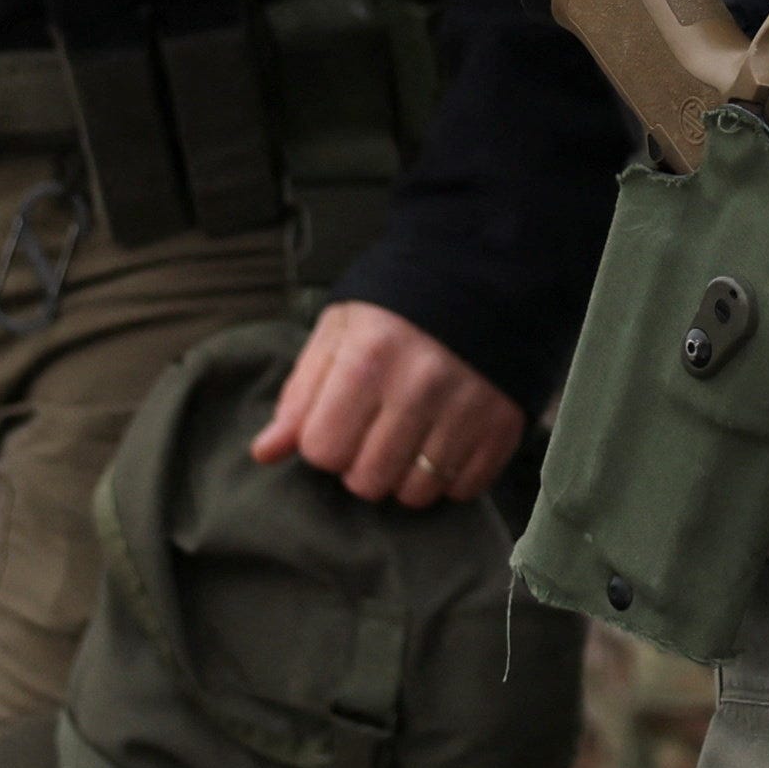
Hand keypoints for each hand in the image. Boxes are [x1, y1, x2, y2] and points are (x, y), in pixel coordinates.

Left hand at [254, 300, 526, 508]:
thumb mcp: (339, 332)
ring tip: (409, 441)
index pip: (322, 450)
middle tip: (374, 434)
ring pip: (415, 493)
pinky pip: (463, 488)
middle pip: (366, 481)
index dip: (324, 443)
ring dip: (403, 477)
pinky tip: (444, 444)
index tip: (339, 423)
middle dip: (360, 466)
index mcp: (367, 359)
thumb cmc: (396, 307)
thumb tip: (265, 453)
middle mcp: (418, 388)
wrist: (483, 275)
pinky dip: (449, 477)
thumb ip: (300, 393)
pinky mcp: (503, 425)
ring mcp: (465, 409)